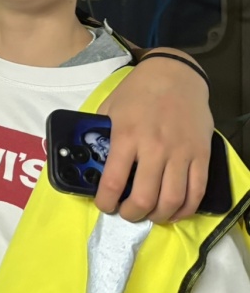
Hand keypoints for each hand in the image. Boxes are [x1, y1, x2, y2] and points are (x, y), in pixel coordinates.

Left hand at [98, 50, 211, 221]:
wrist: (175, 76)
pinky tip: (173, 211)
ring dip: (158, 216)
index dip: (106, 201)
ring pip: (172, 200)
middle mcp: (154, 148)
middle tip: (126, 213)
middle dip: (132, 214)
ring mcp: (180, 153)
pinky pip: (196, 192)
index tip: (104, 206)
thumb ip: (101, 133)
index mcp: (126, 136)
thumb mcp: (110, 108)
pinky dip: (185, 209)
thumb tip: (90, 156)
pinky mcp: (201, 155)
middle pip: (145, 197)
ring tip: (149, 215)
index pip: (114, 181)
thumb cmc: (137, 92)